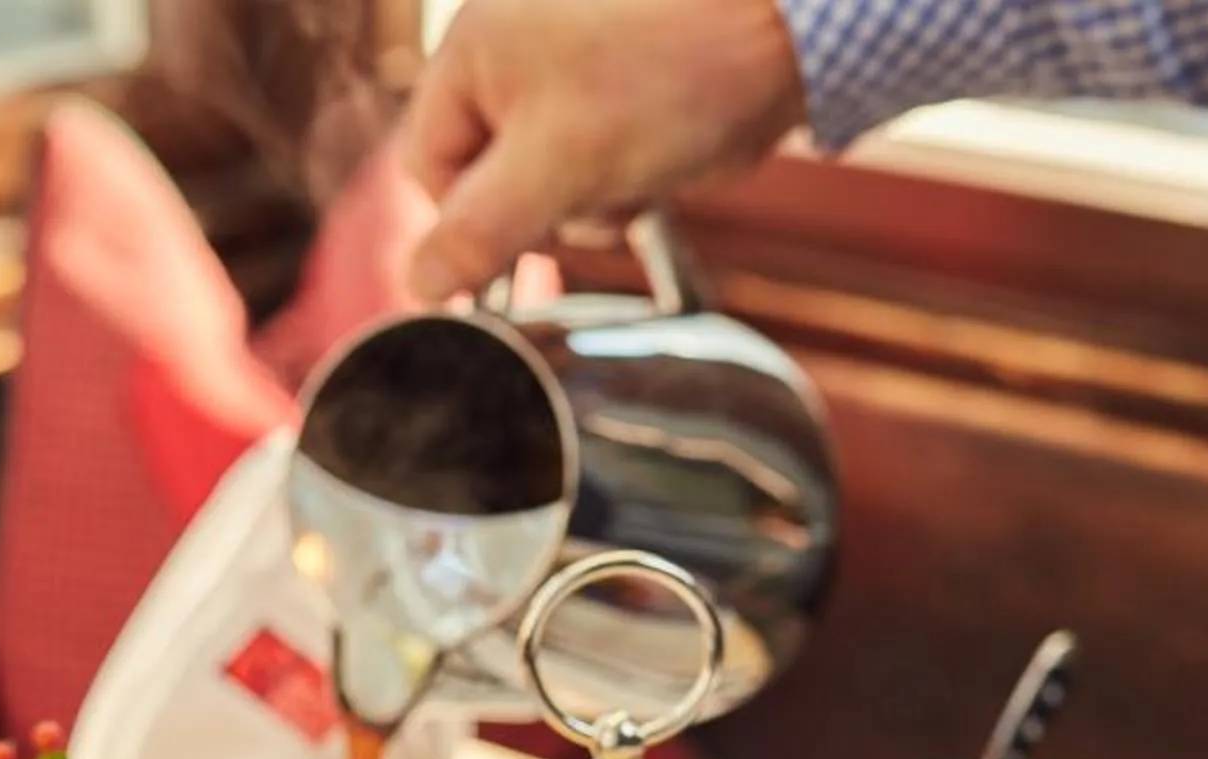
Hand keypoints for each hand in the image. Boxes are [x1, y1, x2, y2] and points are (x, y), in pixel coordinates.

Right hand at [401, 0, 806, 298]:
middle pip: (492, 174)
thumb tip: (420, 283)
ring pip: (551, 174)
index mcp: (474, 49)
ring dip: (594, 196)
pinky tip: (666, 158)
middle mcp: (513, 46)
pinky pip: (599, 153)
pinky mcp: (624, 80)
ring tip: (642, 169)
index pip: (431, 165)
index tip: (520, 246)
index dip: (471, 222)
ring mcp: (571, 61)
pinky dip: (628, 173)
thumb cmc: (671, 75)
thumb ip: (480, 231)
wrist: (787, 25)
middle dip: (548, 205)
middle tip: (598, 191)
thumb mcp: (558, 167)